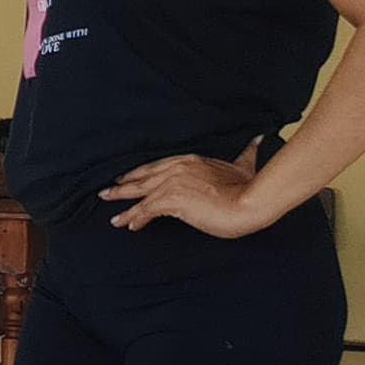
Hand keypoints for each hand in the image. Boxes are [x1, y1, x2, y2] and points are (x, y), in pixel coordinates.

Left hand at [105, 139, 273, 237]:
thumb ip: (247, 152)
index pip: (157, 167)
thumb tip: (257, 140)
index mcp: (191, 160)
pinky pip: (146, 210)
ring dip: (124, 205)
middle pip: (143, 178)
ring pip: (140, 194)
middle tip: (107, 192)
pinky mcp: (171, 199)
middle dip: (124, 186)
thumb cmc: (251, 187)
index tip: (128, 177)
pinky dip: (135, 217)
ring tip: (113, 217)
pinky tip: (128, 225)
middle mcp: (178, 168)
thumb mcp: (245, 165)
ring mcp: (173, 183)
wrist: (252, 201)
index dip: (140, 173)